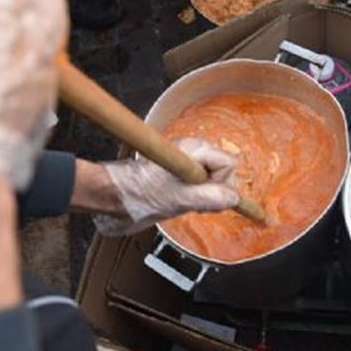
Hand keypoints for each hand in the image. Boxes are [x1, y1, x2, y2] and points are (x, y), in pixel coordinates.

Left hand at [93, 138, 240, 235]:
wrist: (116, 195)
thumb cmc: (141, 192)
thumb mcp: (181, 198)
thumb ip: (212, 197)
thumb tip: (234, 198)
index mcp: (194, 149)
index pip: (229, 164)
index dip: (221, 183)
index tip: (205, 196)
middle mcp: (192, 151)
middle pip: (223, 170)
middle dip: (214, 190)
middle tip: (194, 202)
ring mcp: (186, 161)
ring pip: (213, 179)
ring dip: (204, 195)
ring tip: (184, 202)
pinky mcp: (179, 172)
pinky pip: (201, 183)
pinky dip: (197, 196)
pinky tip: (182, 202)